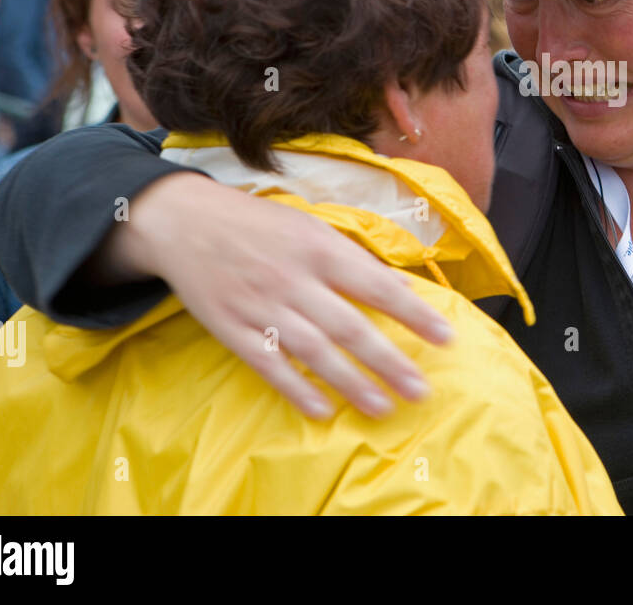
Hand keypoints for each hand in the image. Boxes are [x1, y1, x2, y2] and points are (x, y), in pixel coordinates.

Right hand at [116, 173, 454, 418]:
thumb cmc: (261, 224)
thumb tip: (402, 284)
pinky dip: (296, 389)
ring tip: (383, 407)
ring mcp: (263, 306)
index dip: (414, 313)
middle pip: (350, 327)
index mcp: (321, 248)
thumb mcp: (313, 228)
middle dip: (389, 362)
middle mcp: (295, 279)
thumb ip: (355, 258)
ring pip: (315, 351)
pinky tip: (321, 410)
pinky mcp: (233, 328)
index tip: (445, 338)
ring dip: (351, 383)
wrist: (187, 221)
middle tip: (420, 391)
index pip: (378, 285)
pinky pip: (269, 365)